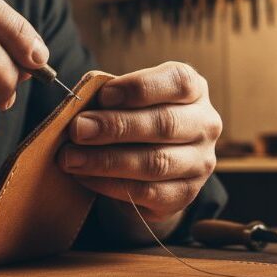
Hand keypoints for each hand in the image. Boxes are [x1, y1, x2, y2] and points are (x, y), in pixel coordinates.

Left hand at [58, 62, 221, 223]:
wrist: (154, 163)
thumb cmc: (137, 117)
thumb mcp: (131, 98)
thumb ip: (112, 99)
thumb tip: (80, 112)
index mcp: (194, 90)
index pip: (178, 82)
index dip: (139, 87)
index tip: (103, 95)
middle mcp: (205, 124)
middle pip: (164, 124)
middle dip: (115, 126)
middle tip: (78, 129)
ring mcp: (200, 162)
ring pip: (155, 162)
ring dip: (106, 160)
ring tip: (72, 157)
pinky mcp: (186, 194)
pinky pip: (147, 192)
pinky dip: (110, 184)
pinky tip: (85, 176)